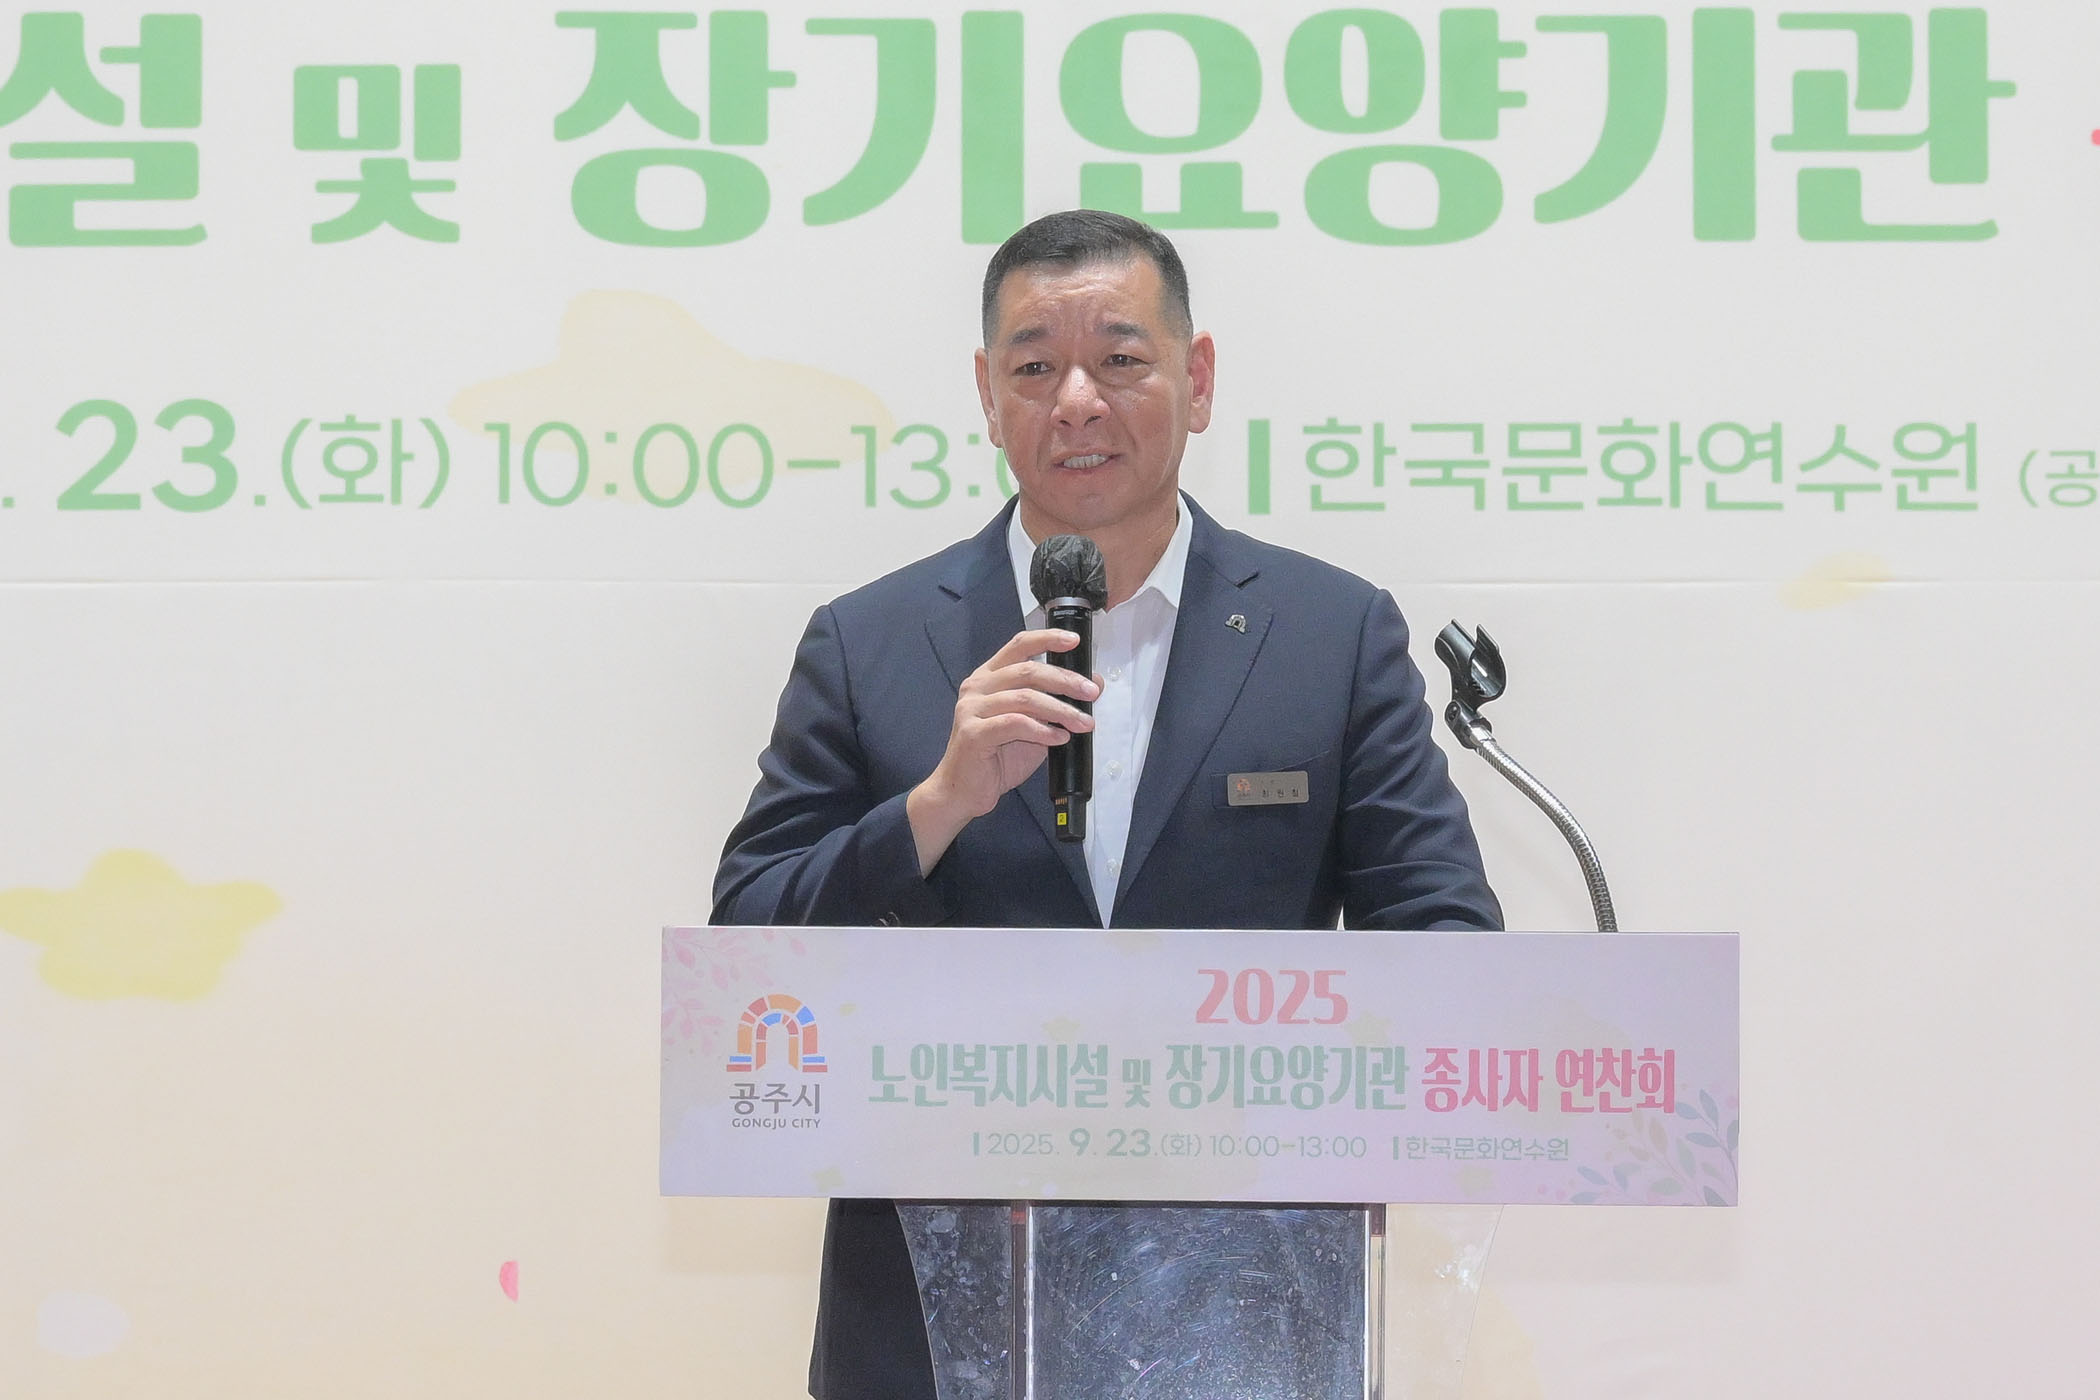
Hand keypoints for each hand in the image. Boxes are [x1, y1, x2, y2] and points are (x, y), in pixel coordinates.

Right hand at [906, 628, 1101, 874]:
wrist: (964, 791)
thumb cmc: (997, 757)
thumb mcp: (1036, 726)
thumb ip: (1057, 703)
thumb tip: (1094, 684)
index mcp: (989, 677)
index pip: (1019, 645)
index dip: (1047, 639)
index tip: (1073, 641)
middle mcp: (977, 687)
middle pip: (1028, 671)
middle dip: (1065, 680)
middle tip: (1091, 693)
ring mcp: (972, 708)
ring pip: (1025, 698)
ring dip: (1060, 709)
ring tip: (1083, 723)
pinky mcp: (973, 732)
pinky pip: (1015, 724)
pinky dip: (1042, 730)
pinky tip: (1059, 738)